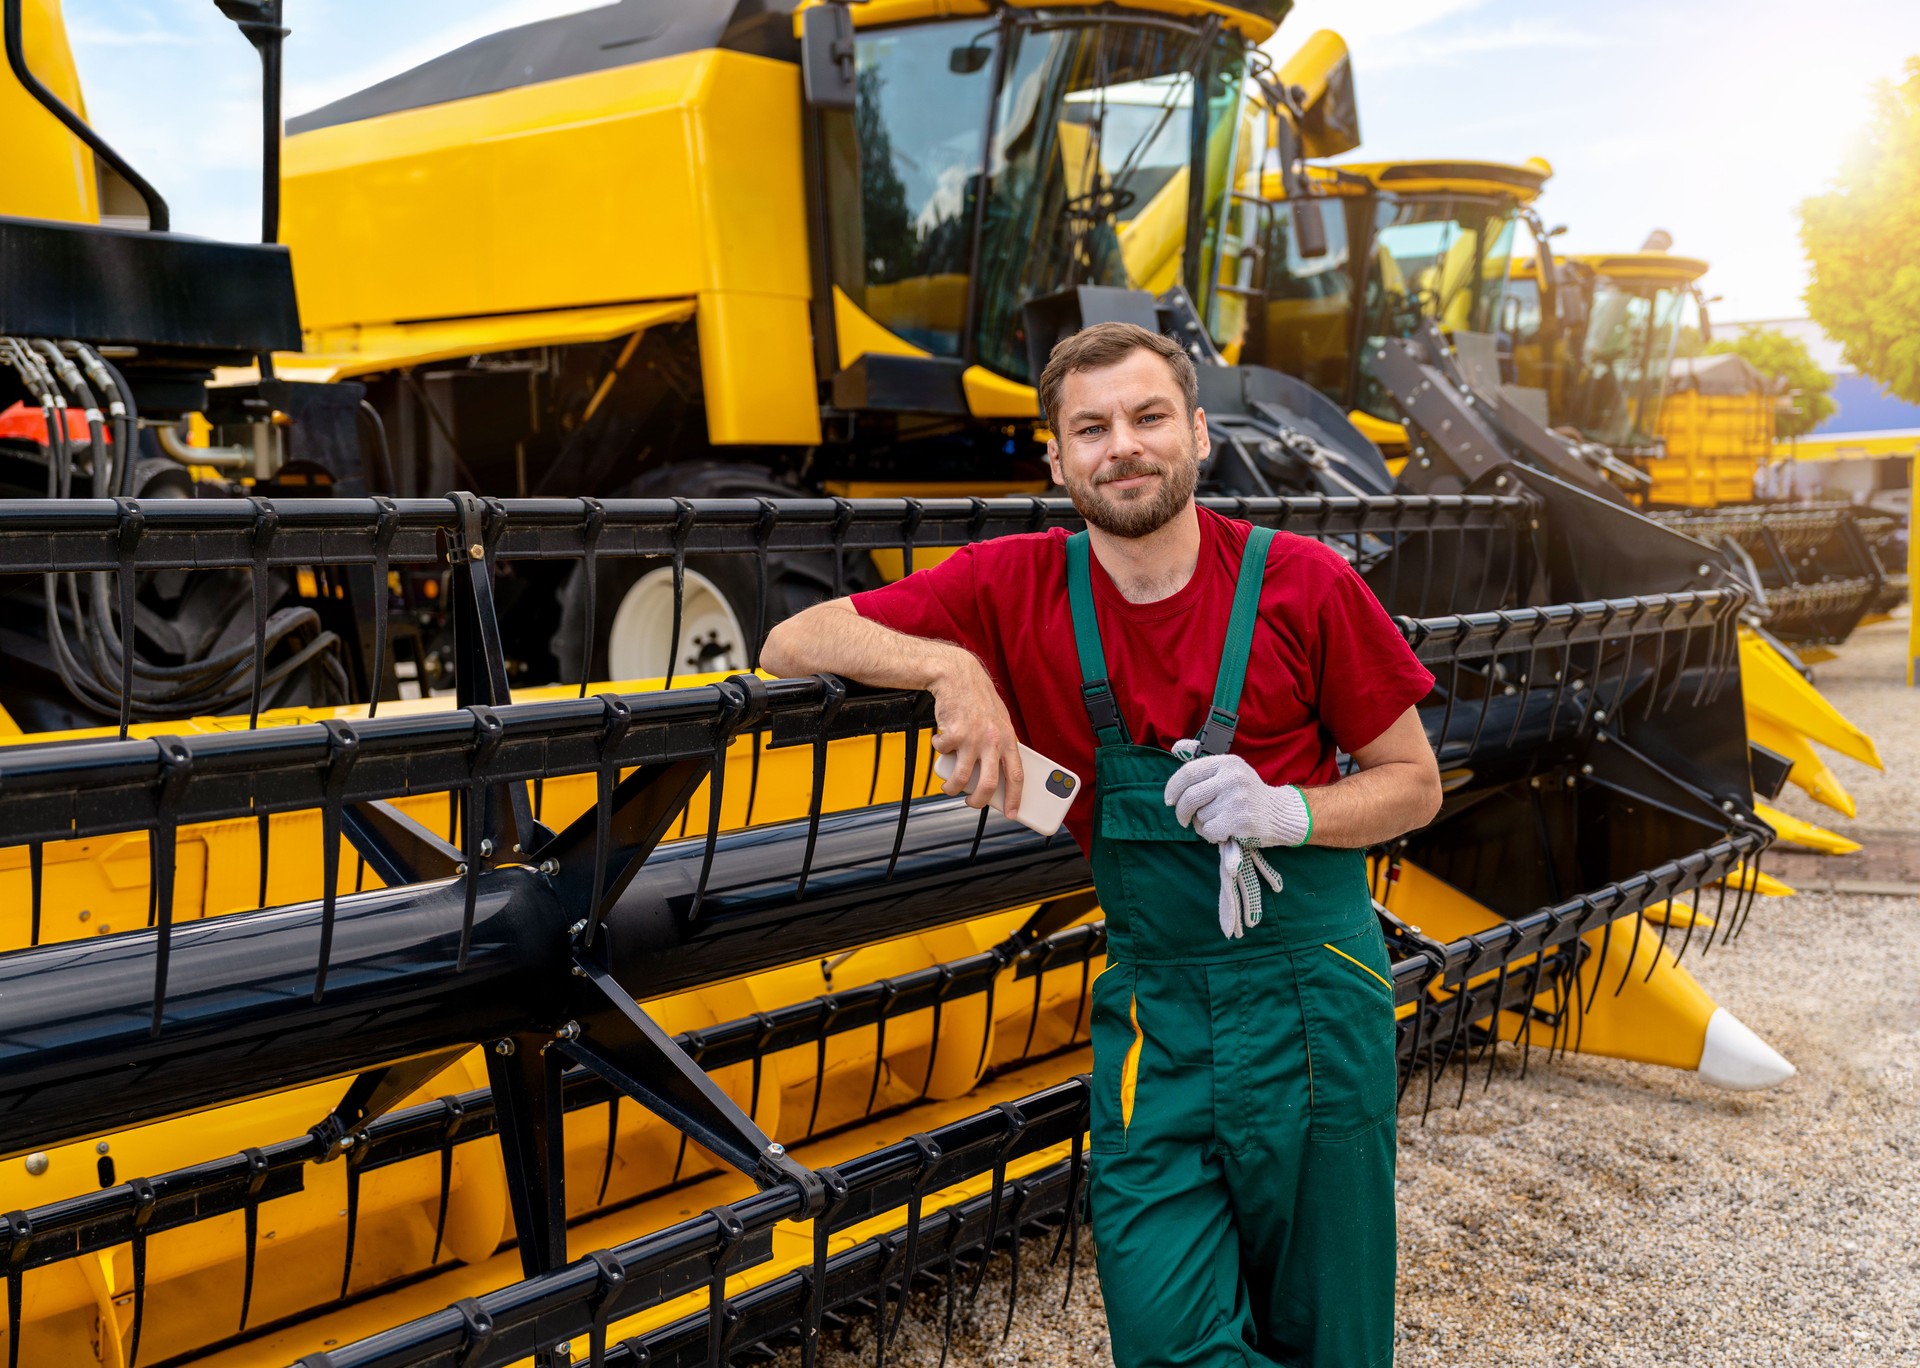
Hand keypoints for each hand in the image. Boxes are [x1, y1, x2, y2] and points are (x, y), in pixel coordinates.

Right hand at [928, 647, 1024, 819]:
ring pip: (961, 778)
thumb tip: (991, 777)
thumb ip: (998, 746)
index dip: (1016, 797)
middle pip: (988, 784)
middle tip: (972, 803)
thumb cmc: (978, 700)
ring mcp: (972, 738)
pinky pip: (943, 753)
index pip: (1017, 775)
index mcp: (1008, 739)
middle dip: (979, 801)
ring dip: (952, 788)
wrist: (958, 675)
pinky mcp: (952, 733)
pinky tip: (941, 739)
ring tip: (949, 787)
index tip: (1013, 813)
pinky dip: (939, 750)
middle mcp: (992, 740)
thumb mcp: (997, 722)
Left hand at [1164, 750, 1309, 846]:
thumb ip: (1203, 761)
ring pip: (1199, 817)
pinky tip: (1224, 831)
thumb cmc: (1247, 793)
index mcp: (1227, 762)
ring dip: (1202, 825)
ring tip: (1218, 821)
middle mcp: (1232, 778)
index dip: (1172, 788)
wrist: (1279, 812)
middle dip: (1181, 812)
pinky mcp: (1240, 820)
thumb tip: (1177, 746)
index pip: (1188, 772)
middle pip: (1190, 797)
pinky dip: (1211, 835)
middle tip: (1184, 820)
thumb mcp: (1229, 770)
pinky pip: (1209, 831)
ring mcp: (1237, 799)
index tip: (1169, 800)